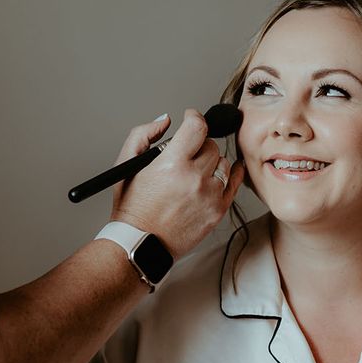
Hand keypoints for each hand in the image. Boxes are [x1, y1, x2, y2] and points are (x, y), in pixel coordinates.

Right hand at [110, 109, 244, 258]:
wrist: (141, 245)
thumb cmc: (132, 208)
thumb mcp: (126, 165)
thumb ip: (143, 135)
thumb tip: (166, 120)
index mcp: (171, 165)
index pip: (197, 127)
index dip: (194, 117)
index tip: (191, 118)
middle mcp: (194, 179)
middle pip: (210, 145)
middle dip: (198, 144)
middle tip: (187, 153)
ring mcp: (209, 196)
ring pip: (223, 162)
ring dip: (211, 162)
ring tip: (195, 171)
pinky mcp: (218, 211)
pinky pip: (235, 183)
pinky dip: (232, 174)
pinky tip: (226, 170)